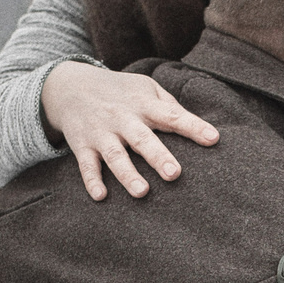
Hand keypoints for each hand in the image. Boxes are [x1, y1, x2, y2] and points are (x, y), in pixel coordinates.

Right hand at [41, 63, 218, 198]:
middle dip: (158, 156)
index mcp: (143, 104)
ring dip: (127, 174)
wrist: (70, 86)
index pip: (171, 115)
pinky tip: (101, 196)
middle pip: (142, 138)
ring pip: (115, 156)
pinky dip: (92, 181)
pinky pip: (87, 165)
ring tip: (143, 192)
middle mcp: (123, 119)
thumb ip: (170, 105)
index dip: (193, 126)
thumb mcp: (145, 87)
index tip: (213, 138)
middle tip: (175, 174)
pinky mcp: (82, 146)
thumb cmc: (119, 91)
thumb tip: (198, 126)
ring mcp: (101, 133)